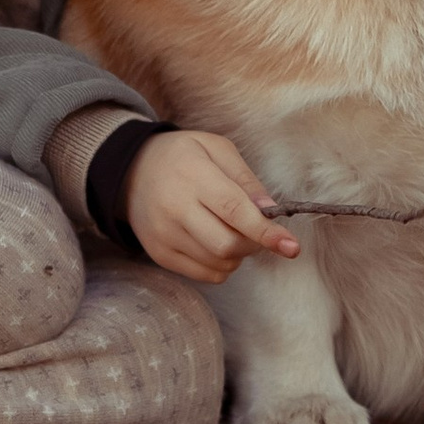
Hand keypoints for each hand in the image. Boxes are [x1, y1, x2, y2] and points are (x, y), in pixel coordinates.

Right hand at [123, 129, 298, 283]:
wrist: (132, 170)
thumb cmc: (183, 156)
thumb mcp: (216, 148)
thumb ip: (245, 179)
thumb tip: (271, 211)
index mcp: (193, 176)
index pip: (234, 211)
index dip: (265, 231)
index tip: (291, 246)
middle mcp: (175, 209)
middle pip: (227, 245)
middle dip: (253, 243)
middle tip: (256, 229)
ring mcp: (165, 236)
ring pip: (218, 264)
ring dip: (239, 255)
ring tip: (231, 230)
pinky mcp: (160, 255)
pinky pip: (204, 275)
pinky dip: (222, 265)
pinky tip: (216, 242)